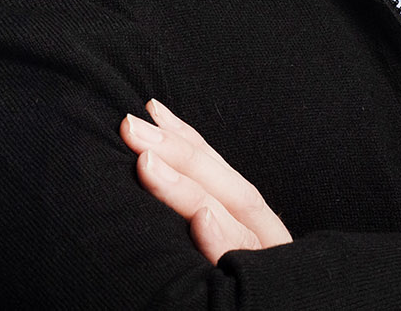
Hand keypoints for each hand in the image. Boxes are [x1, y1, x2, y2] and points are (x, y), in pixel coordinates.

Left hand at [120, 98, 292, 262]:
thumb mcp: (217, 253)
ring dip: (190, 192)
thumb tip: (149, 169)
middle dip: (181, 156)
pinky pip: (243, 274)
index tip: (150, 109)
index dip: (187, 140)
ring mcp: (266, 274)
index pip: (221, 177)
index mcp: (257, 230)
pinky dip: (224, 244)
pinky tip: (203, 221)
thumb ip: (194, 219)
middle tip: (132, 127)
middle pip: (233, 194)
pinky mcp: (261, 301)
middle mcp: (267, 246)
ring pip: (238, 227)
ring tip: (149, 164)